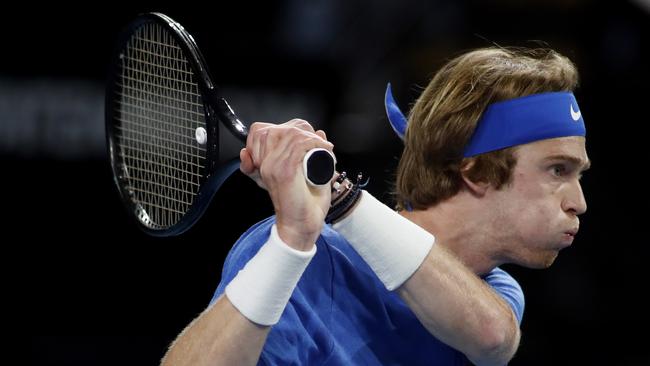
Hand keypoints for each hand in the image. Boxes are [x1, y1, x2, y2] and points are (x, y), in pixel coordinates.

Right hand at [240, 119, 333, 249]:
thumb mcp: (303, 174)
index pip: (262, 130)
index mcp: (264, 164)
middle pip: (272, 129)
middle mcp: (265, 164)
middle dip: (298, 129)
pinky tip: (325, 148)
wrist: (301, 226)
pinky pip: (297, 145)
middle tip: (315, 142)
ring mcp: (272, 167)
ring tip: (322, 146)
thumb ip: (309, 154)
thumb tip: (318, 131)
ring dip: (309, 136)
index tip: (307, 139)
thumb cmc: (304, 204)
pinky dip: (314, 142)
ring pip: (287, 134)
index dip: (288, 129)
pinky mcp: (283, 172)